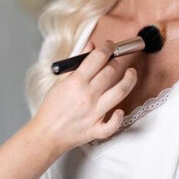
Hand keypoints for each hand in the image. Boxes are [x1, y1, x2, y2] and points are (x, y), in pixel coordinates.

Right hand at [31, 40, 137, 154]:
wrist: (46, 133)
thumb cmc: (51, 108)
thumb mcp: (60, 81)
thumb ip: (76, 63)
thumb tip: (90, 47)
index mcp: (76, 82)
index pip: (98, 57)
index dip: (108, 48)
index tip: (110, 46)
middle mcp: (87, 95)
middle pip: (111, 72)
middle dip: (116, 62)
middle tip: (115, 60)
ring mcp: (93, 113)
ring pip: (120, 92)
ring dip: (129, 80)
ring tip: (131, 74)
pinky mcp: (96, 129)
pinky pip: (112, 124)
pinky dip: (118, 117)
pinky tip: (120, 110)